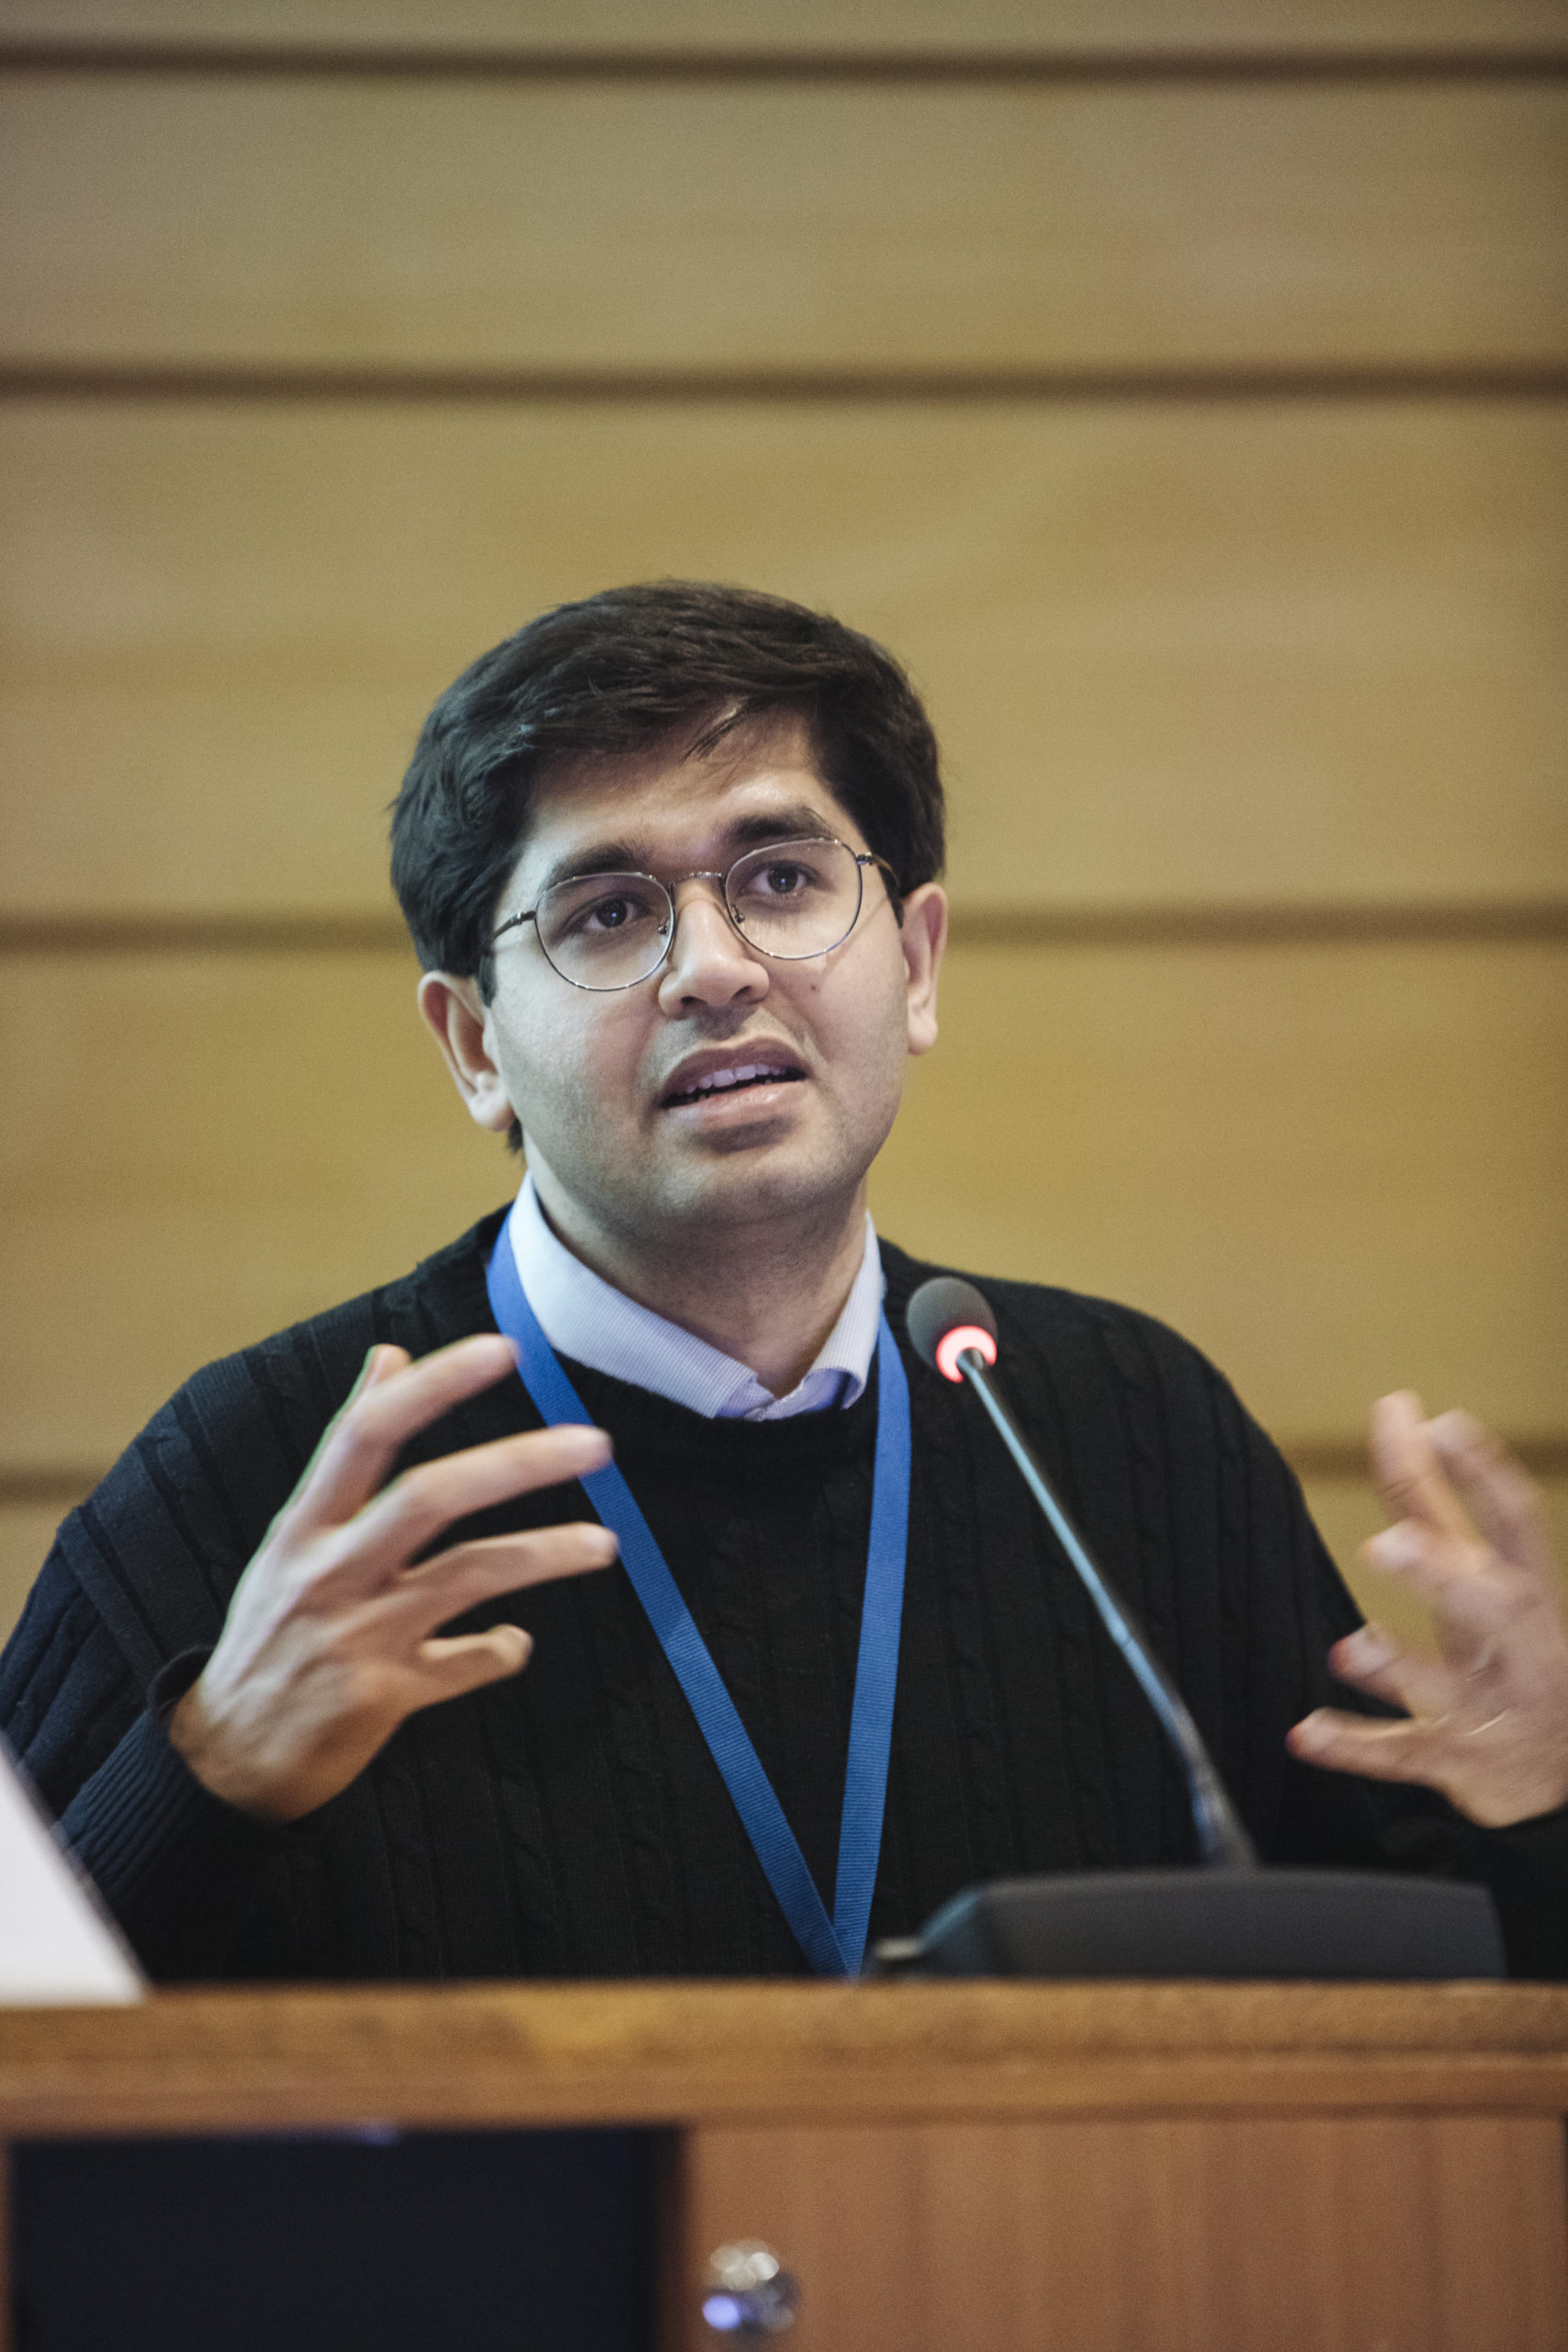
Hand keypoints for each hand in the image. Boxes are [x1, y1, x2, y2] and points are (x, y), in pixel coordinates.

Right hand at [169, 1336, 617, 1820]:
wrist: (228, 1755)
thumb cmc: (275, 1628)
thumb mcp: (294, 1535)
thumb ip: (348, 1450)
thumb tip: (390, 1355)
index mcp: (305, 1524)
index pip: (367, 1432)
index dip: (434, 1385)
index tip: (501, 1350)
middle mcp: (329, 1571)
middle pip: (430, 1498)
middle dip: (518, 1463)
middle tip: (594, 1444)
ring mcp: (358, 1635)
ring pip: (466, 1576)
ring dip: (544, 1553)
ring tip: (605, 1543)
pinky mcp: (383, 1696)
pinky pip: (466, 1664)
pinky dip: (501, 1650)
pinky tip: (516, 1643)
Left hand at [1287, 1393, 1567, 1827]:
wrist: (1559, 1777)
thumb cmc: (1510, 1655)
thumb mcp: (1484, 1579)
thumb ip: (1432, 1498)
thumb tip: (1400, 1408)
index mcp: (1522, 1595)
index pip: (1516, 1525)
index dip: (1483, 1475)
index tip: (1444, 1425)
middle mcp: (1513, 1649)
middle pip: (1490, 1606)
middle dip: (1442, 1575)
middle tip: (1386, 1544)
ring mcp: (1487, 1708)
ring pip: (1447, 1687)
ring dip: (1399, 1667)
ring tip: (1350, 1649)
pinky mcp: (1455, 1761)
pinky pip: (1403, 1755)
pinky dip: (1353, 1746)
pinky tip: (1304, 1733)